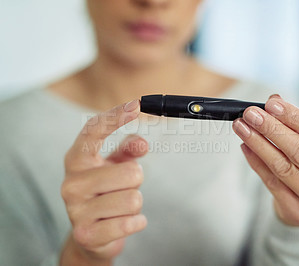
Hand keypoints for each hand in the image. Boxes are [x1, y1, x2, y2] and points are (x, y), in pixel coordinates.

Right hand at [60, 100, 147, 264]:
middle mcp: (71, 183)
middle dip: (136, 182)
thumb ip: (128, 149)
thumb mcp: (115, 166)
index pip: (93, 131)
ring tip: (119, 207)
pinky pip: (132, 222)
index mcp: (76, 160)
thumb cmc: (105, 192)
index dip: (115, 116)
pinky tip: (123, 223)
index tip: (136, 105)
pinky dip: (136, 222)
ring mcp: (76, 210)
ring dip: (135, 203)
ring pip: (134, 198)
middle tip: (122, 188)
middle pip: (131, 172)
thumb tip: (141, 143)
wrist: (90, 236)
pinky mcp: (87, 234)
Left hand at [233, 95, 298, 226]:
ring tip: (242, 127)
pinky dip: (256, 162)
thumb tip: (274, 101)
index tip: (271, 104)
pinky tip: (246, 146)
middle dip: (273, 130)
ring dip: (259, 144)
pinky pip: (272, 183)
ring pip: (284, 168)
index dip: (295, 118)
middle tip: (251, 114)